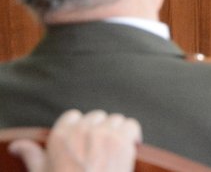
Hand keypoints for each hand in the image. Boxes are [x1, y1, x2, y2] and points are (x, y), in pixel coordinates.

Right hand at [9, 109, 141, 171]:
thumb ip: (32, 155)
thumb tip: (18, 146)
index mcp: (60, 135)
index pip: (73, 116)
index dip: (79, 129)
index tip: (82, 142)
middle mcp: (83, 130)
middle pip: (96, 116)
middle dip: (98, 130)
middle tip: (98, 151)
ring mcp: (104, 134)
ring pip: (114, 120)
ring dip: (115, 132)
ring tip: (113, 150)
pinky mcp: (123, 142)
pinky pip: (131, 125)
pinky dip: (132, 135)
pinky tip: (129, 146)